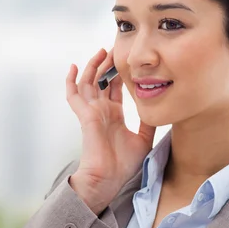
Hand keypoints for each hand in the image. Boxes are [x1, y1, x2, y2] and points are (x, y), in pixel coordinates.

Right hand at [66, 47, 156, 204]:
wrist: (110, 180)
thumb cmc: (124, 165)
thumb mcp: (144, 139)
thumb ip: (148, 122)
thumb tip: (157, 106)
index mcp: (114, 115)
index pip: (115, 88)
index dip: (119, 73)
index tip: (126, 59)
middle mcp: (102, 111)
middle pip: (101, 81)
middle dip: (107, 64)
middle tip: (115, 47)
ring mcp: (92, 113)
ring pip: (88, 83)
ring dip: (93, 66)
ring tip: (101, 51)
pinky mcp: (85, 116)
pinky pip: (74, 96)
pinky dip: (71, 81)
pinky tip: (73, 67)